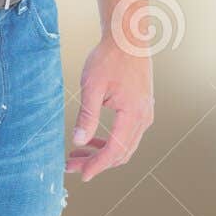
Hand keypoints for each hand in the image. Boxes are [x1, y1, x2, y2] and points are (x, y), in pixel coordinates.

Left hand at [65, 34, 153, 181]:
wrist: (127, 40)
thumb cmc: (108, 59)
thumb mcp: (92, 87)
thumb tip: (78, 141)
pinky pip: (126, 135)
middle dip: (96, 163)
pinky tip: (91, 141)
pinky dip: (110, 142)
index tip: (81, 175)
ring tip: (76, 154)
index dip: (97, 165)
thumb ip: (87, 116)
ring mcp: (144, 115)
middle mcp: (143, 118)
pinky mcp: (141, 110)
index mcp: (133, 114)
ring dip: (102, 154)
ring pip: (124, 146)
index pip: (115, 150)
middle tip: (71, 165)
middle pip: (120, 153)